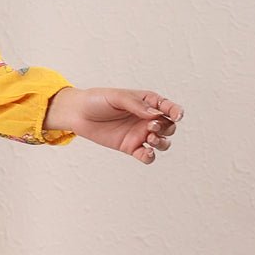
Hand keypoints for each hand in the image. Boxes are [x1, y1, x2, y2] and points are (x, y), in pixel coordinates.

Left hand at [43, 86, 183, 163]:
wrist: (78, 114)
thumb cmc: (97, 100)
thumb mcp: (118, 97)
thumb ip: (137, 105)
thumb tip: (156, 114)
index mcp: (147, 103)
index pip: (169, 108)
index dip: (176, 112)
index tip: (176, 116)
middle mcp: (146, 119)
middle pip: (169, 127)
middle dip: (166, 127)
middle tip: (150, 126)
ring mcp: (140, 134)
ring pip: (162, 142)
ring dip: (162, 142)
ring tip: (150, 138)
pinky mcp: (130, 147)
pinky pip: (147, 155)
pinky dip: (150, 156)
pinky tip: (147, 153)